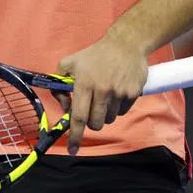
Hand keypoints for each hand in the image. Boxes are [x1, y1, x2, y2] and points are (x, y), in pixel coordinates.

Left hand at [56, 34, 148, 154]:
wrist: (126, 43)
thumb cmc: (95, 55)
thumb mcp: (69, 63)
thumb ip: (59, 85)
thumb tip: (64, 107)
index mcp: (85, 83)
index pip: (79, 116)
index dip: (75, 135)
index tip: (73, 149)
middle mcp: (102, 89)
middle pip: (96, 123)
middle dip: (91, 122)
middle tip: (91, 110)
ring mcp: (120, 92)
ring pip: (110, 119)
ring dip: (105, 114)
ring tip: (105, 96)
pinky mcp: (133, 93)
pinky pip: (123, 112)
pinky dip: (118, 107)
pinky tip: (117, 91)